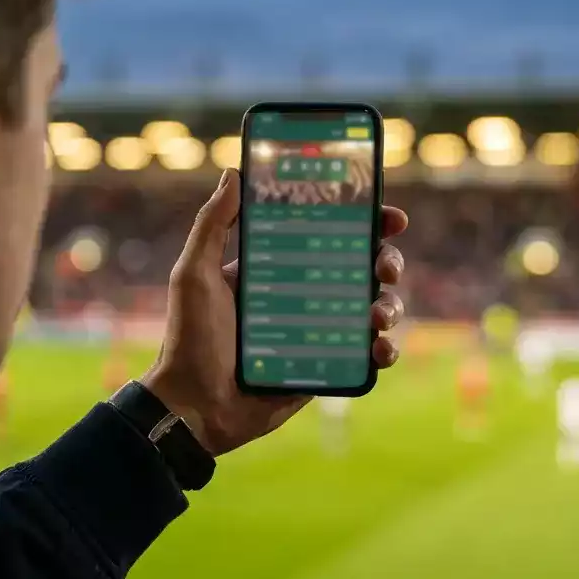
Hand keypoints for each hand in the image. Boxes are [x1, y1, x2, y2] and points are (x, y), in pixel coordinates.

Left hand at [142, 169, 407, 456]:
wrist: (194, 406)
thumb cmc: (188, 339)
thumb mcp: (194, 274)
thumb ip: (212, 224)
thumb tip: (234, 172)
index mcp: (278, 266)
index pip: (329, 232)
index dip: (365, 220)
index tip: (389, 216)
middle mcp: (304, 294)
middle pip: (363, 267)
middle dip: (387, 261)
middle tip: (385, 266)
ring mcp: (319, 331)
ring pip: (373, 308)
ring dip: (390, 305)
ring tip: (379, 316)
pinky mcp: (327, 367)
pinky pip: (367, 353)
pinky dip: (385, 349)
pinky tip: (380, 349)